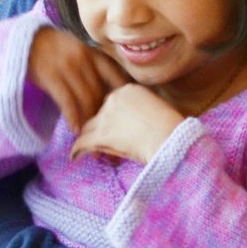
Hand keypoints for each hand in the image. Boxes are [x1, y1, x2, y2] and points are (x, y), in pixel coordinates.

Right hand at [29, 26, 127, 130]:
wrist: (27, 39)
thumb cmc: (55, 49)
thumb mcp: (78, 51)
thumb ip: (93, 68)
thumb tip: (108, 92)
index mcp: (93, 53)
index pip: (116, 75)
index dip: (123, 94)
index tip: (128, 109)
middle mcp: (84, 59)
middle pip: (101, 91)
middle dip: (104, 112)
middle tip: (106, 129)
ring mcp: (68, 67)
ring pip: (86, 98)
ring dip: (90, 118)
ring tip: (91, 134)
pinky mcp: (51, 77)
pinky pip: (67, 102)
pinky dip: (73, 118)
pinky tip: (75, 130)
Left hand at [71, 83, 185, 163]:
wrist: (169, 138)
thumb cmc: (172, 127)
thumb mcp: (157, 108)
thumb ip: (142, 109)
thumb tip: (134, 123)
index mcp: (128, 90)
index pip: (111, 102)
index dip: (111, 115)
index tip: (114, 125)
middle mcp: (113, 99)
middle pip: (97, 113)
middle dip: (98, 126)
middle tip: (99, 138)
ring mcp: (105, 117)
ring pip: (87, 127)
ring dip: (88, 137)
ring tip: (86, 149)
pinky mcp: (100, 135)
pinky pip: (82, 142)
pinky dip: (77, 150)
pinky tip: (75, 157)